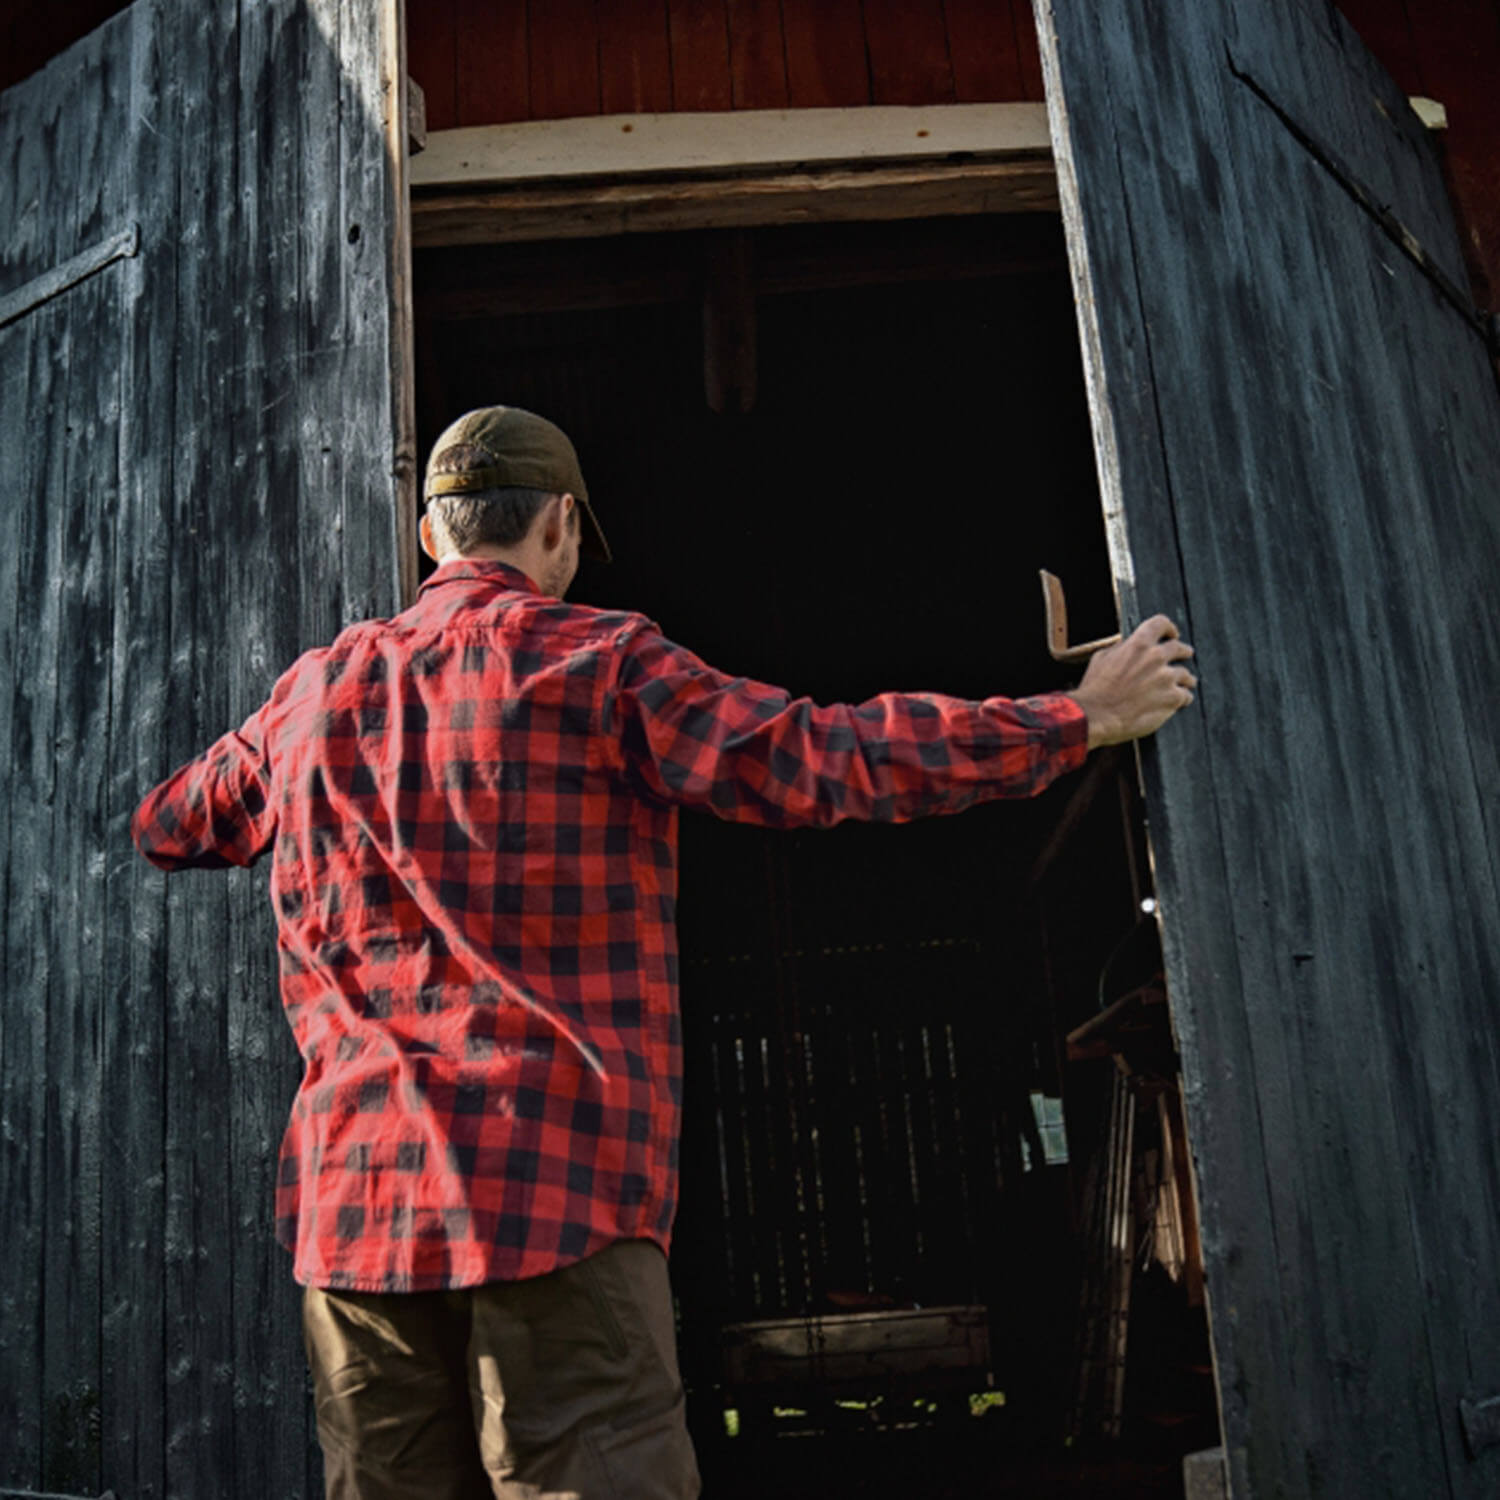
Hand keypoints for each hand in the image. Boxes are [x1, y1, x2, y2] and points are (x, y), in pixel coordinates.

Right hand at [1068, 615, 1196, 747]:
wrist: (1097, 716)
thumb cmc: (1095, 688)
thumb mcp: (1102, 658)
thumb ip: (1120, 649)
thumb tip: (1128, 645)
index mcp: (1138, 644)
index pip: (1161, 624)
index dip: (1168, 628)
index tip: (1172, 634)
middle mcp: (1156, 657)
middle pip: (1180, 648)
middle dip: (1184, 652)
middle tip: (1185, 656)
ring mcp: (1167, 678)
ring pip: (1186, 674)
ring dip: (1185, 679)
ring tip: (1185, 683)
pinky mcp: (1173, 698)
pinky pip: (1186, 695)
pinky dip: (1183, 698)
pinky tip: (1179, 701)